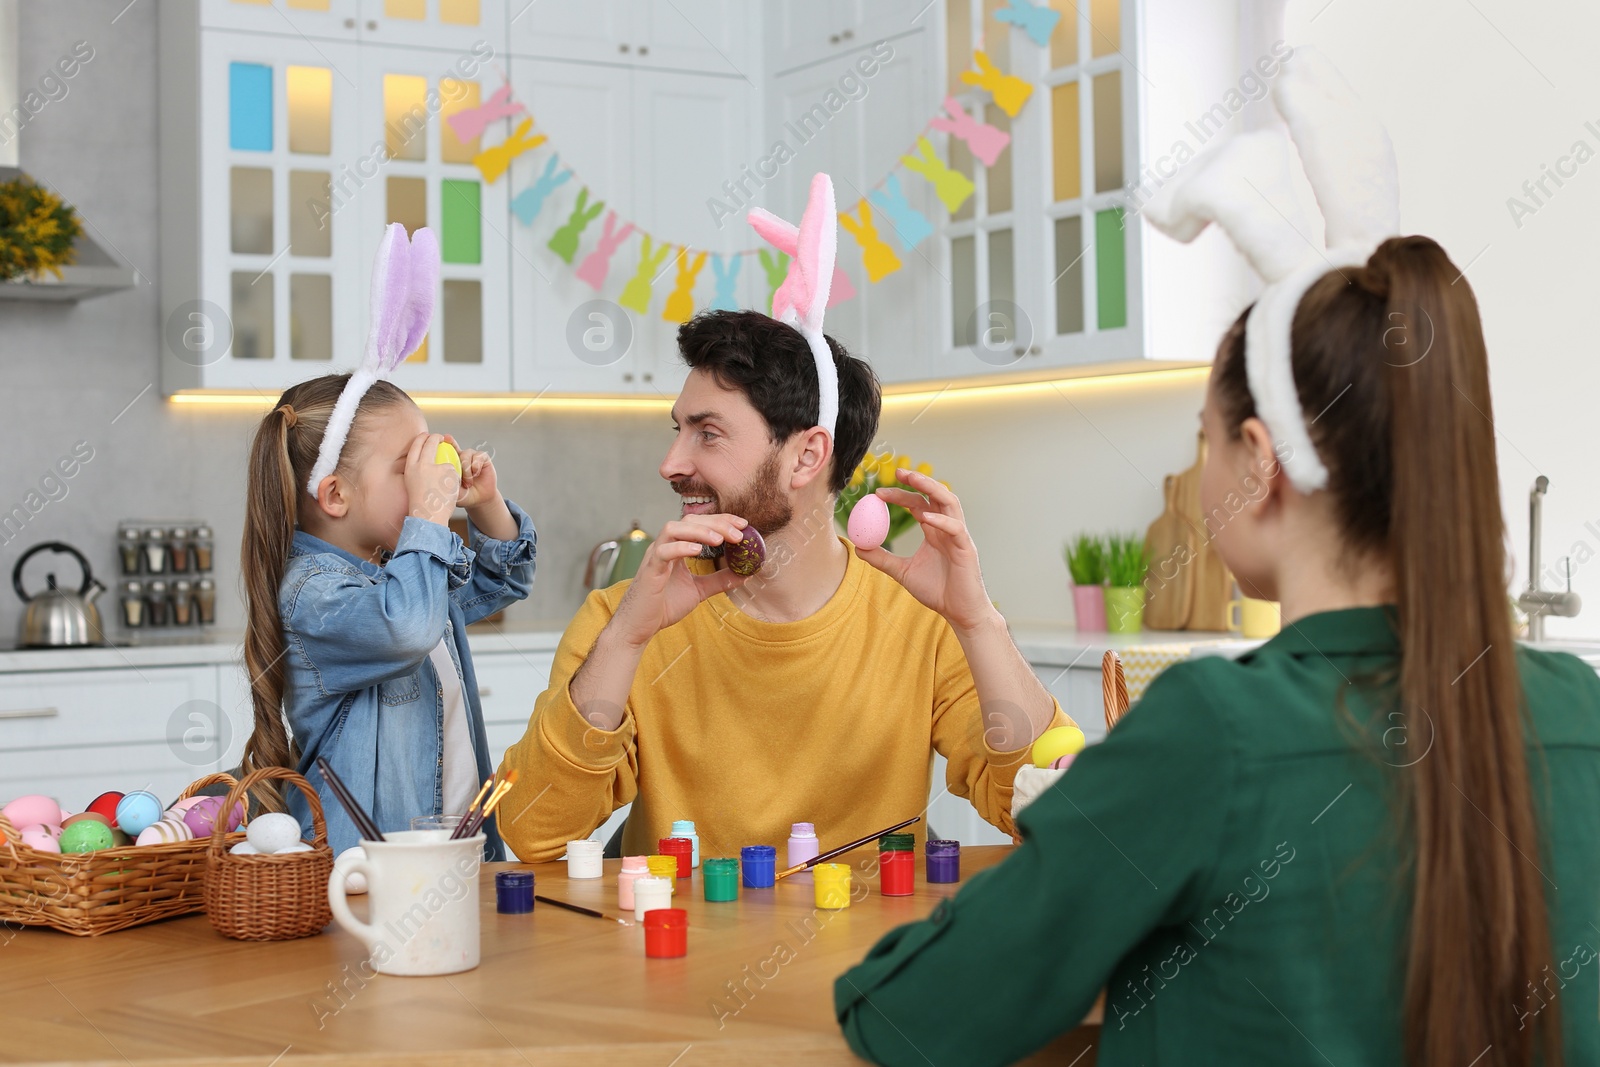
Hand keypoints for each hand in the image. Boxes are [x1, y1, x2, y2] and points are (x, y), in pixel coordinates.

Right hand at [404, 432, 458, 525]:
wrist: (429, 517)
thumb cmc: (421, 506)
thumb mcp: (414, 485)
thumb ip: (419, 473)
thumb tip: (424, 463)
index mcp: (410, 468)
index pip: (415, 446)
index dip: (421, 438)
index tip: (425, 435)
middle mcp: (420, 464)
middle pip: (429, 443)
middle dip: (436, 437)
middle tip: (440, 437)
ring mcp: (434, 466)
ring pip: (445, 459)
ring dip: (448, 466)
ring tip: (447, 479)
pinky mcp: (447, 470)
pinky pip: (454, 471)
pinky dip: (454, 479)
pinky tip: (450, 490)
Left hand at [446, 436, 498, 509]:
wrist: (479, 499)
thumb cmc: (463, 495)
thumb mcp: (451, 490)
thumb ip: (445, 481)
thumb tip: (436, 474)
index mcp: (450, 462)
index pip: (444, 449)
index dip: (442, 443)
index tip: (442, 438)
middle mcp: (460, 457)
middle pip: (454, 447)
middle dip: (451, 444)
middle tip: (449, 452)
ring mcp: (472, 456)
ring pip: (465, 455)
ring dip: (466, 469)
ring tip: (467, 483)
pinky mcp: (483, 458)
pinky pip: (478, 457)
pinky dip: (475, 466)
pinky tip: (475, 475)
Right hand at [606, 515, 751, 649]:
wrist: (639, 627)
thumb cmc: (664, 606)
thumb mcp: (698, 590)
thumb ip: (719, 580)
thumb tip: (745, 574)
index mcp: (675, 548)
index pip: (699, 524)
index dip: (721, 520)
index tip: (743, 525)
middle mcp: (664, 547)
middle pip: (689, 521)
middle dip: (716, 523)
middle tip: (739, 533)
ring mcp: (654, 556)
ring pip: (673, 529)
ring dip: (699, 531)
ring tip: (720, 539)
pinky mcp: (649, 570)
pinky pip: (663, 552)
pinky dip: (680, 547)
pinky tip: (698, 551)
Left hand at [857, 469, 997, 633]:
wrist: (959, 613)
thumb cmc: (937, 591)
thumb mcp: (902, 572)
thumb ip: (882, 559)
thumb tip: (858, 547)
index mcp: (934, 531)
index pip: (918, 503)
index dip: (901, 494)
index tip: (878, 492)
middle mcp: (947, 528)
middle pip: (934, 495)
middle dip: (918, 481)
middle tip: (898, 472)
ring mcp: (958, 537)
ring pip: (949, 503)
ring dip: (932, 489)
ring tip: (914, 480)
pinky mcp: (966, 549)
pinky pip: (955, 528)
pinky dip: (941, 520)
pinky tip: (925, 517)